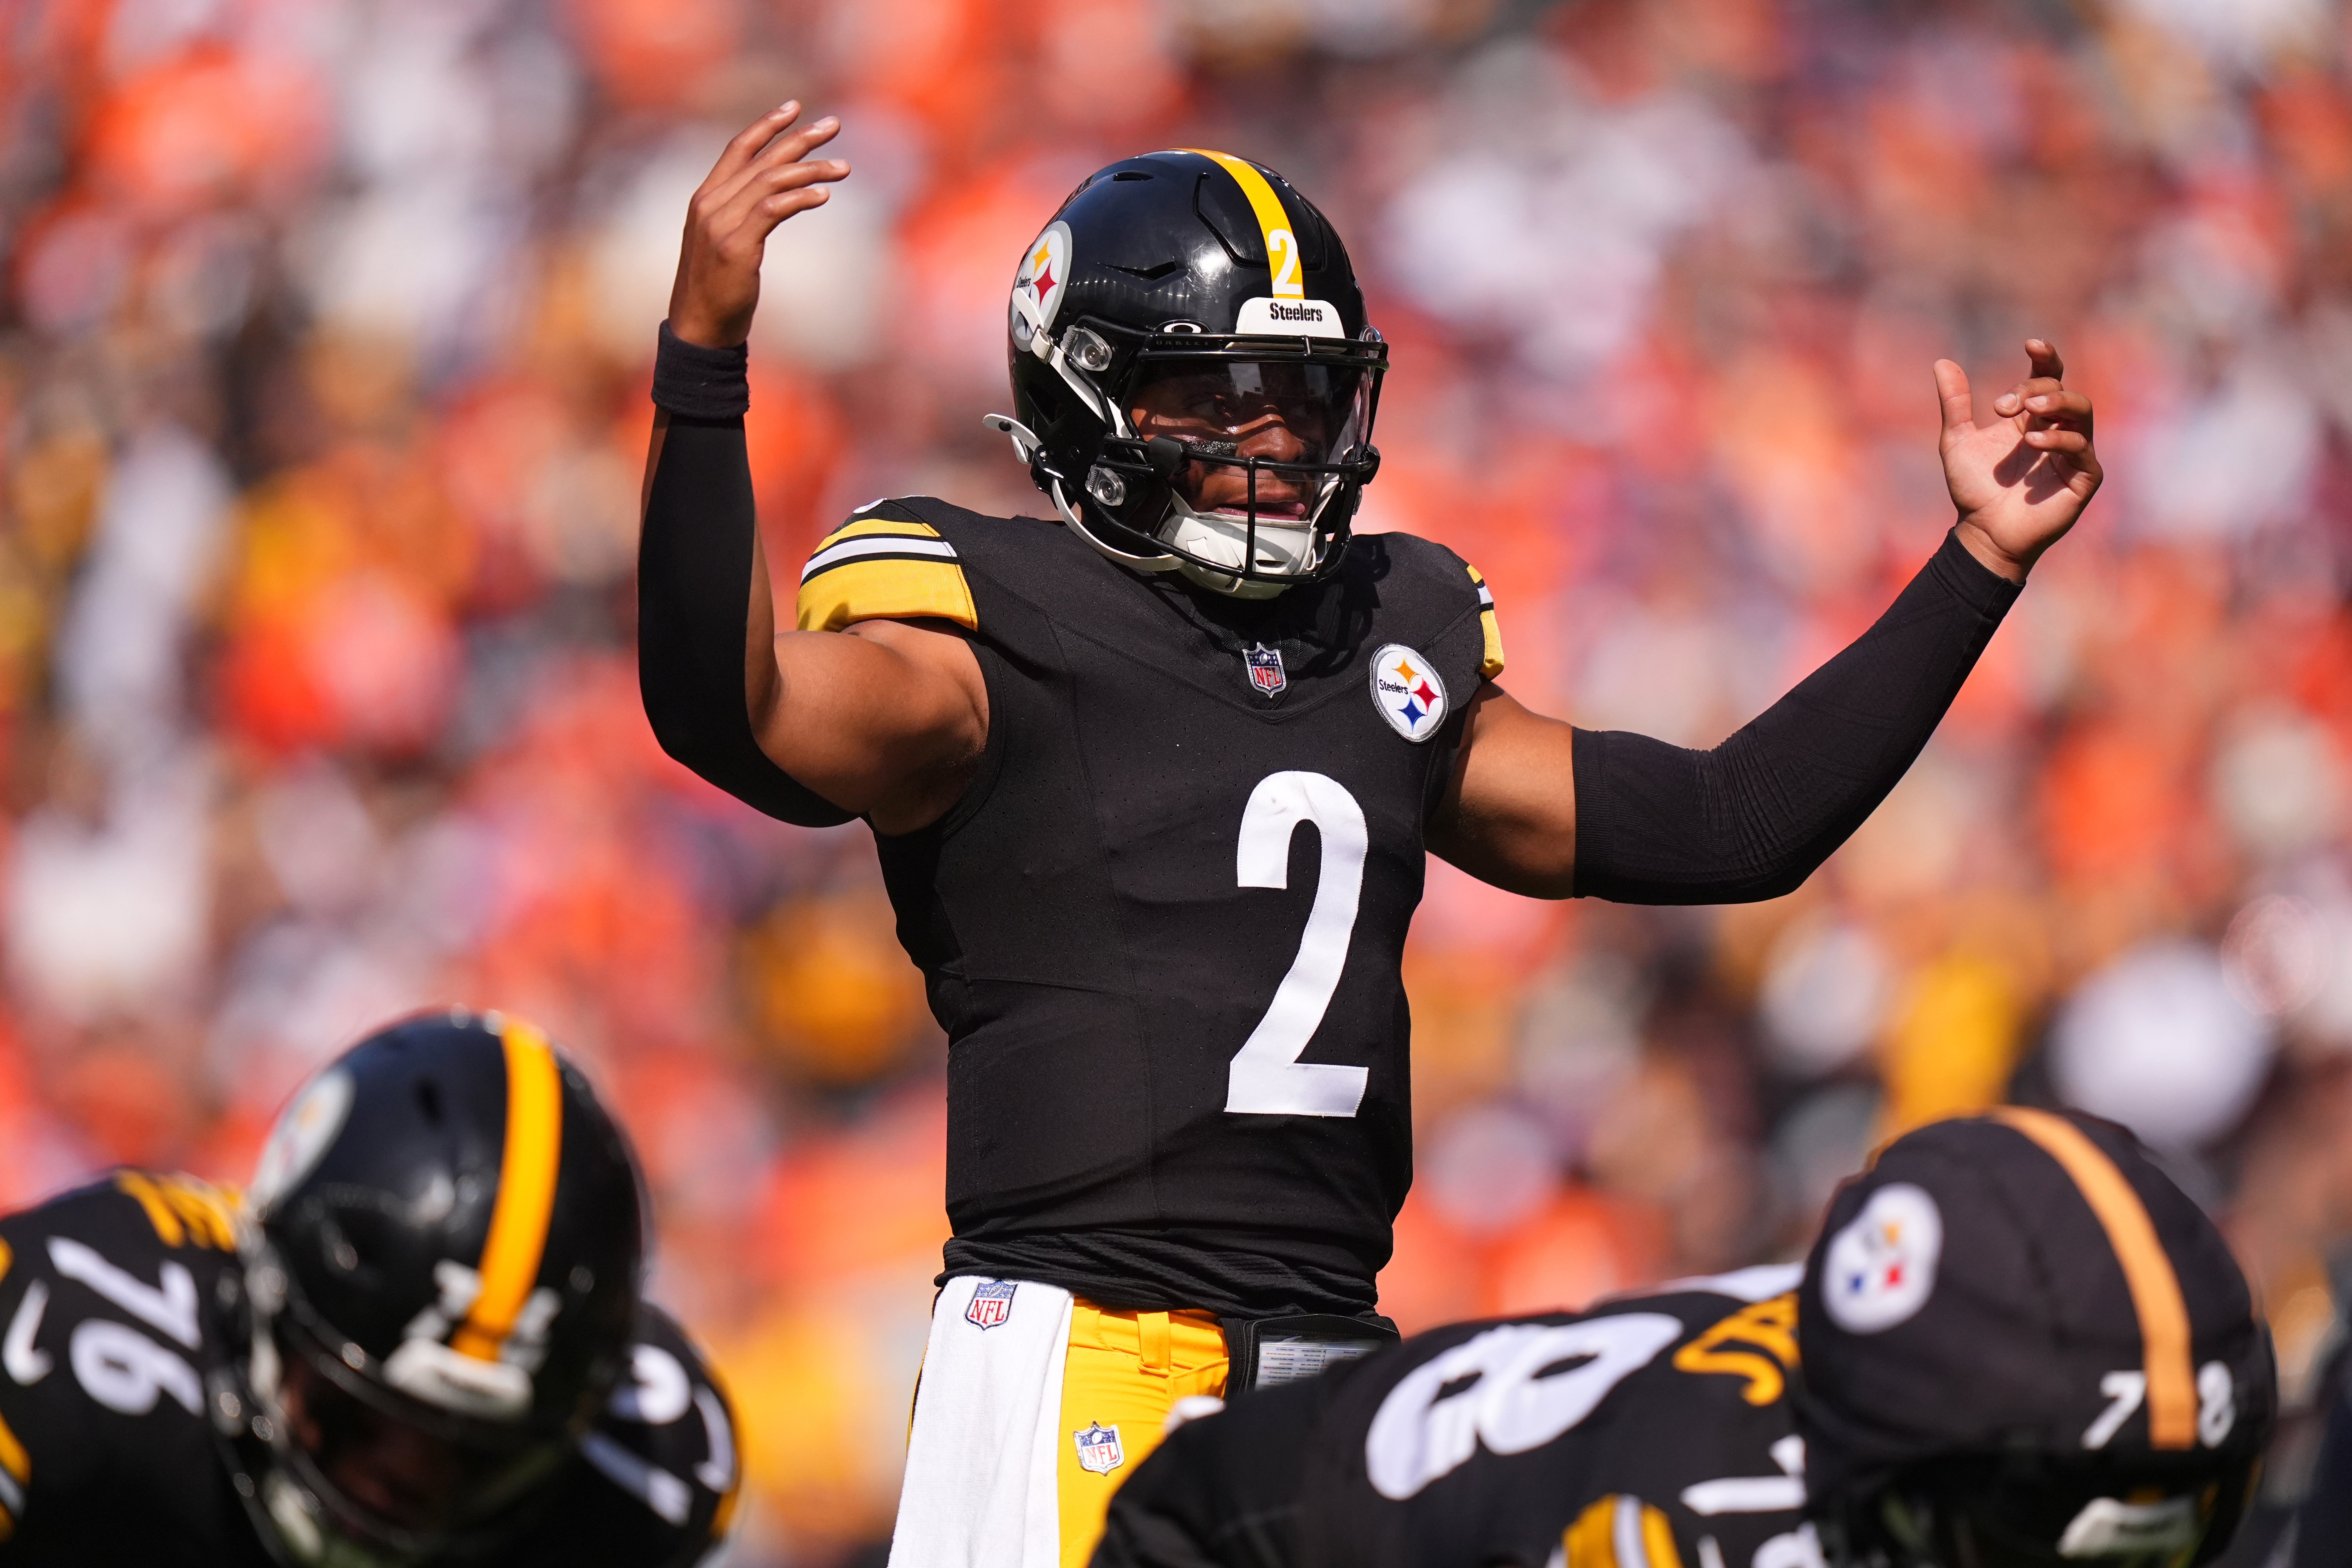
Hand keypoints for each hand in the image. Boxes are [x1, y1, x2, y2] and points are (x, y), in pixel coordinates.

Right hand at [668, 103, 849, 347]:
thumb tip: (772, 198)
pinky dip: (799, 199)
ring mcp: (720, 225)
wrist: (699, 329)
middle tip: (834, 125)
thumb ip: (741, 214)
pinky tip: (823, 195)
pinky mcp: (735, 247)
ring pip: (771, 182)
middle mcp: (710, 204)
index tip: (795, 108)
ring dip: (811, 170)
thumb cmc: (716, 289)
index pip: (738, 149)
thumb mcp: (724, 242)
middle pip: (762, 160)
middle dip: (800, 139)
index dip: (767, 125)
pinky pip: (772, 211)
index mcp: (705, 198)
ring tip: (844, 168)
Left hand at [1934, 339, 2101, 581]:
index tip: (2031, 344)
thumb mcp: (1957, 441)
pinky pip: (2082, 449)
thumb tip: (1941, 362)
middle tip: (2005, 405)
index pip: (2049, 376)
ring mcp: (2074, 452)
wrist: (1982, 532)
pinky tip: (2033, 441)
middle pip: (2062, 391)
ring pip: (2082, 412)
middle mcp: (2058, 429)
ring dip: (2057, 403)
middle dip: (2036, 389)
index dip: (2046, 357)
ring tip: (2029, 409)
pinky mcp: (2083, 476)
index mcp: (2033, 417)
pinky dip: (2059, 440)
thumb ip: (1954, 403)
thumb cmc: (1974, 488)